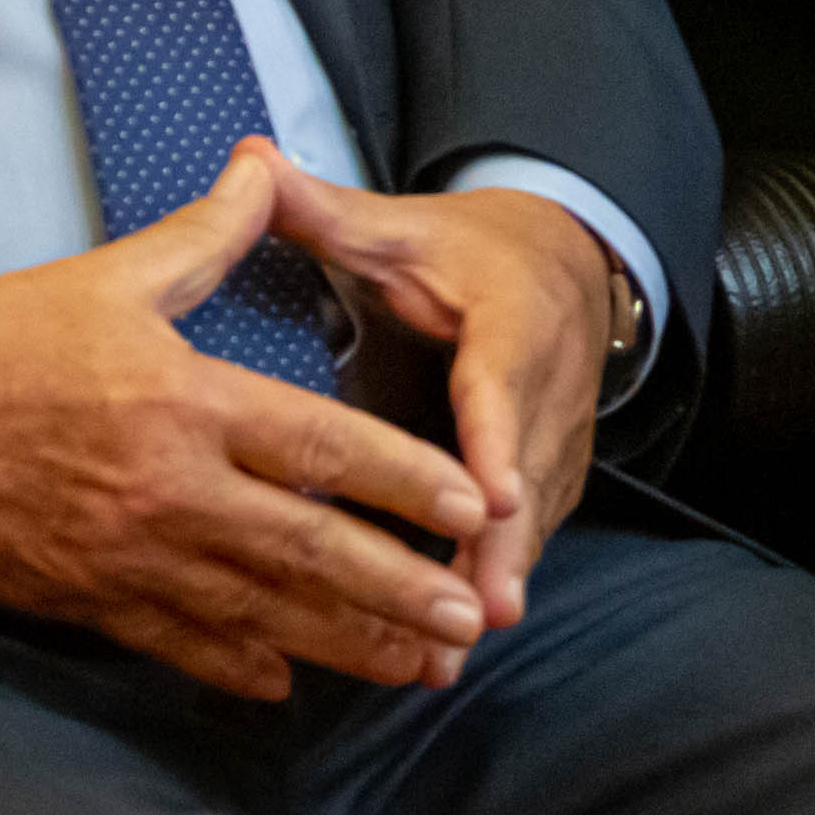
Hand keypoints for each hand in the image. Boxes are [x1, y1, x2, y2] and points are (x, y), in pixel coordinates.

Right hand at [0, 139, 493, 701]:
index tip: (470, 505)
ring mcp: (135, 555)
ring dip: (346, 640)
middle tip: (471, 612)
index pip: (321, 448)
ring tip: (417, 662)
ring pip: (262, 611)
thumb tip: (266, 166)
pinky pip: (181, 643)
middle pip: (309, 547)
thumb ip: (206, 234)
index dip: (404, 479)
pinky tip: (290, 685)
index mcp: (189, 403)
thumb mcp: (112, 277)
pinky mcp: (93, 597)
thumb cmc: (6, 343)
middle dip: (398, 586)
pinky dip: (239, 667)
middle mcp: (174, 489)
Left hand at [266, 171, 611, 629]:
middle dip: (503, 550)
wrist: (564, 265)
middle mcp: (549, 387)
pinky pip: (523, 537)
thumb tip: (250, 161)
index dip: (501, 441)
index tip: (492, 497)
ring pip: (531, 521)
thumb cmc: (467, 253)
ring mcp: (556, 439)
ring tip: (450, 653)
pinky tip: (448, 648)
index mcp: (513, 319)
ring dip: (496, 584)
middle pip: (529, 475)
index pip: (507, 383)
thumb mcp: (399, 227)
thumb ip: (324, 209)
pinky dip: (491, 587)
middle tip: (476, 613)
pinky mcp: (549, 477)